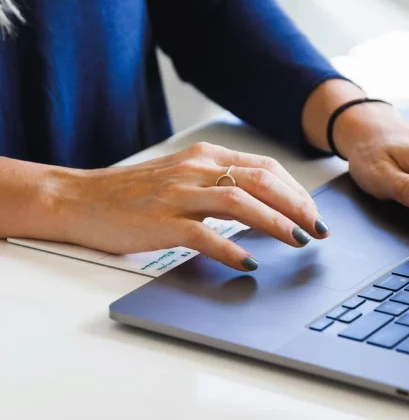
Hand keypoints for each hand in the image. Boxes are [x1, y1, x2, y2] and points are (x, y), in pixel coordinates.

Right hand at [52, 143, 329, 270]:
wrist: (78, 198)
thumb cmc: (134, 193)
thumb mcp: (183, 176)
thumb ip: (220, 184)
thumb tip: (267, 206)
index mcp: (205, 156)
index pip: (266, 168)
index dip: (297, 191)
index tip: (315, 213)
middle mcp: (196, 169)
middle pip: (262, 181)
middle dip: (298, 206)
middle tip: (319, 230)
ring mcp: (178, 194)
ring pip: (241, 202)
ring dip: (277, 223)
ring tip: (299, 241)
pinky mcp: (161, 221)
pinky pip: (205, 234)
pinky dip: (232, 249)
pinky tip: (250, 263)